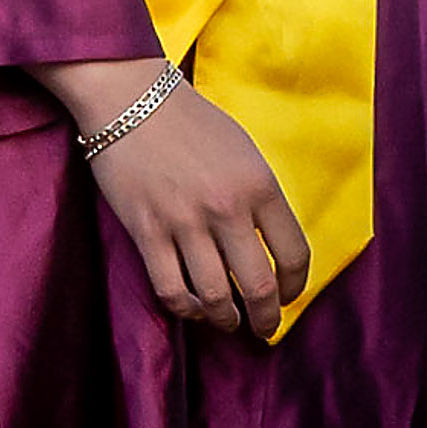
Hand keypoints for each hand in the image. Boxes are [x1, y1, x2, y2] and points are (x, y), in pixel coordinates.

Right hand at [41, 60, 309, 340]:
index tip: (290, 296)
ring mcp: (185, 222)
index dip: (295, 286)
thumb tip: (269, 245)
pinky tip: (192, 307)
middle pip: (259, 286)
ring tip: (228, 321)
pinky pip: (172, 290)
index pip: (293, 254)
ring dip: (225, 319)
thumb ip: (259, 196)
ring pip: (216, 297)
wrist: (131, 99)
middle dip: (267, 318)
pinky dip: (186, 309)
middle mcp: (227, 207)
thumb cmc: (191, 122)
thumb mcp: (243, 151)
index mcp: (259, 184)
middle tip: (264, 328)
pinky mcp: (147, 232)